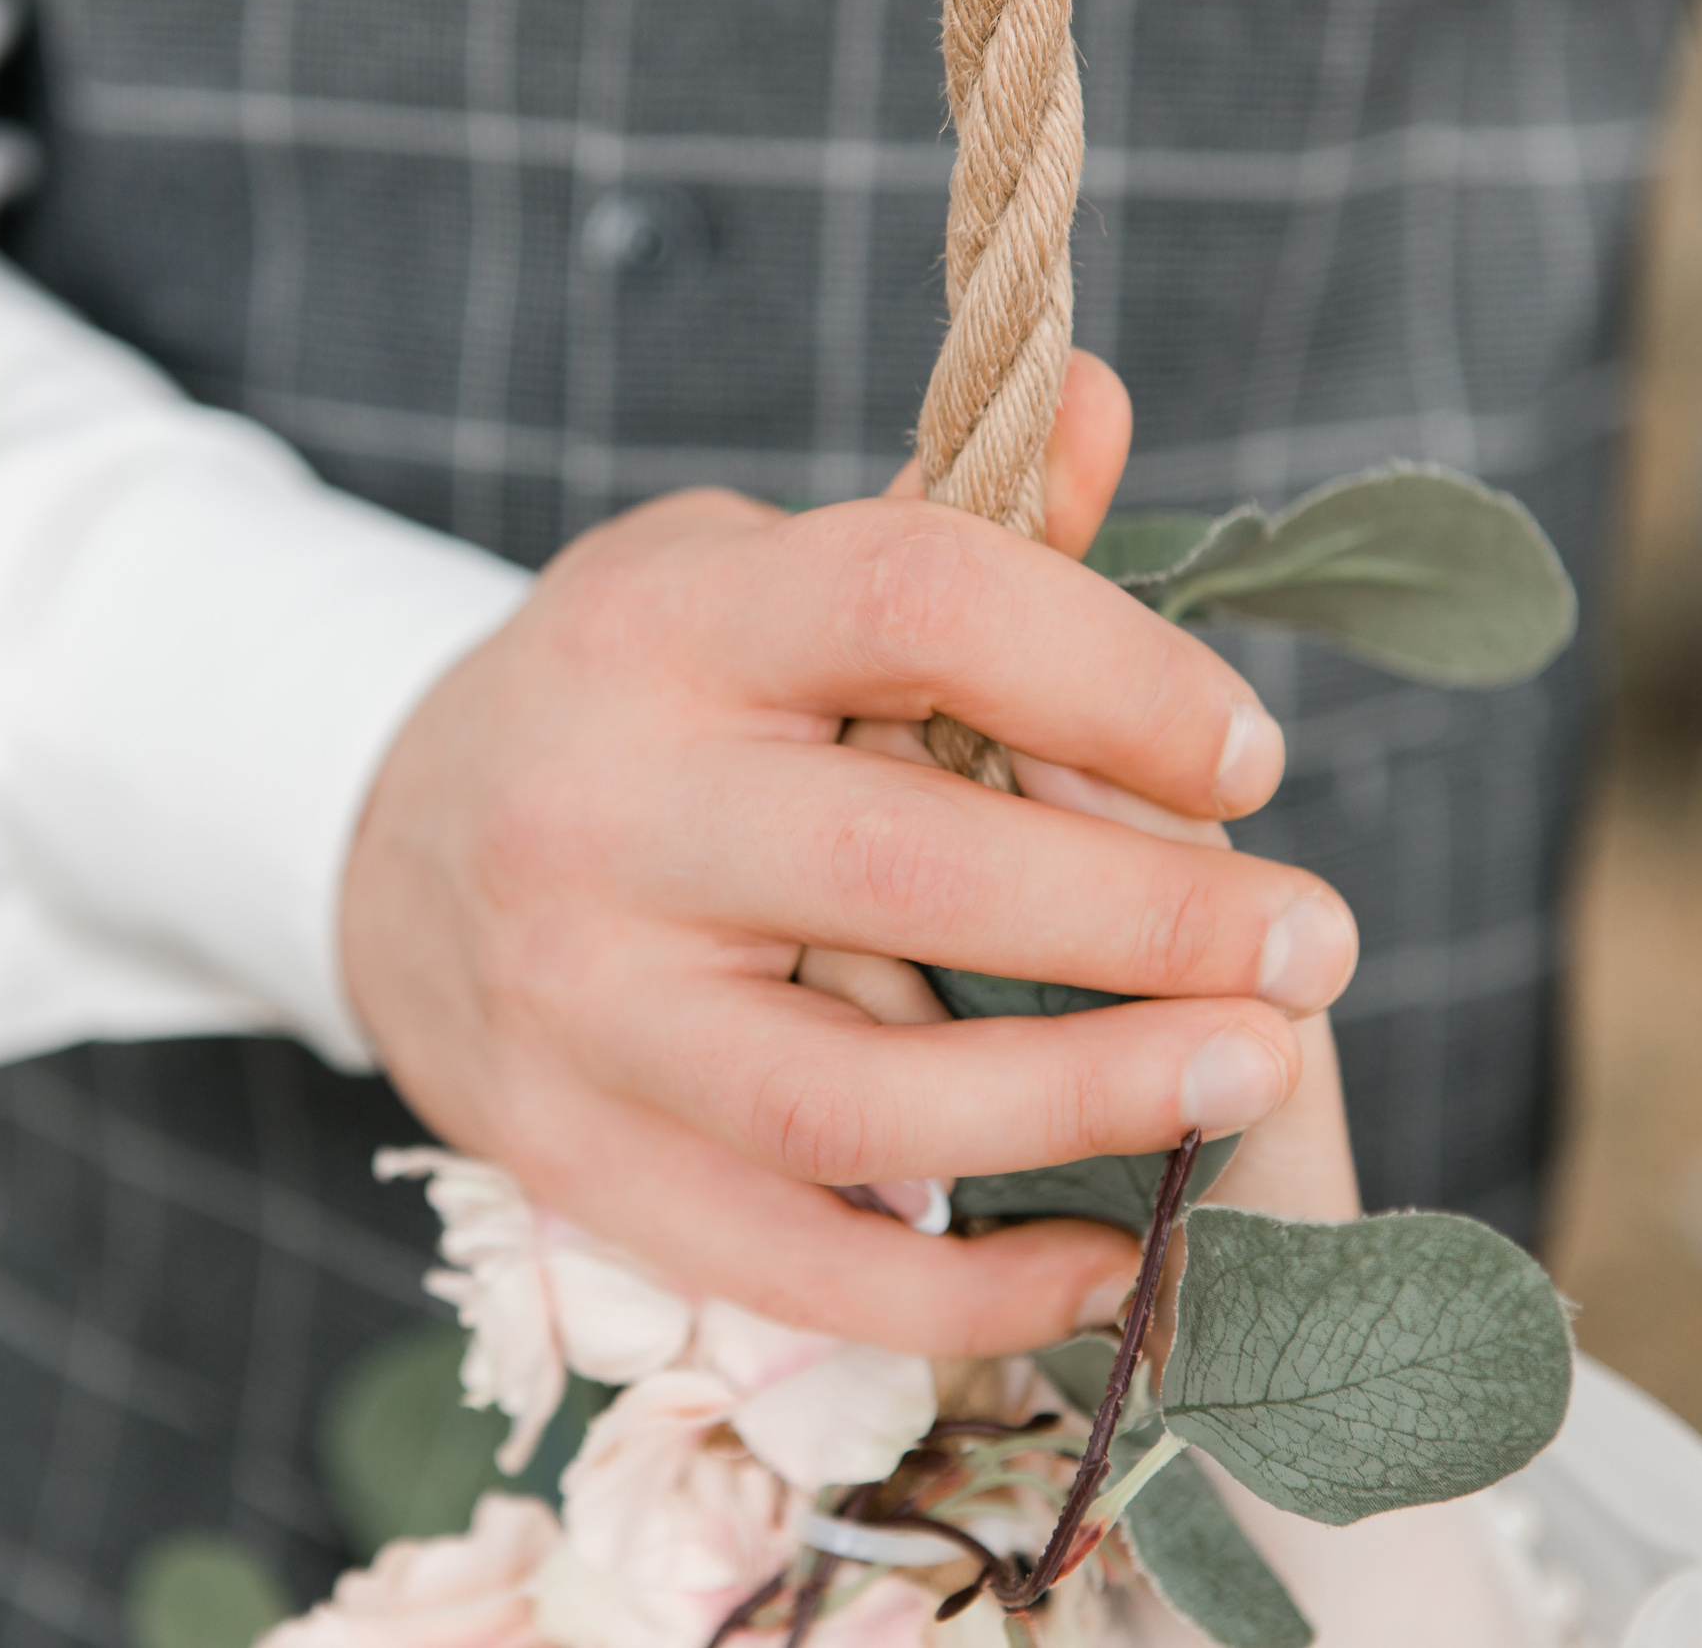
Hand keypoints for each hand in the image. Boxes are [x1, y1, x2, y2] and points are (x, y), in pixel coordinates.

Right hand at [341, 351, 1357, 1356]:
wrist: (386, 845)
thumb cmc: (630, 698)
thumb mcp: (746, 572)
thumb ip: (936, 525)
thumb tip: (1098, 410)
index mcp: (663, 627)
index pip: (914, 603)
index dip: (1111, 671)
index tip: (1247, 754)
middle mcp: (597, 811)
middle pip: (905, 868)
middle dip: (1146, 915)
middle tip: (1314, 942)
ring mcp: (573, 1007)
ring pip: (851, 1100)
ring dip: (1083, 1103)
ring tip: (1248, 1080)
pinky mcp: (571, 1156)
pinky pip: (787, 1262)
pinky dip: (963, 1290)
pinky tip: (1104, 1261)